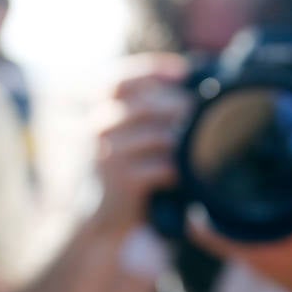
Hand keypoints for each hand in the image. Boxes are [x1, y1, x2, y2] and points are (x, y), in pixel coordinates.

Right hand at [92, 53, 191, 233]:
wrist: (92, 221)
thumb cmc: (111, 174)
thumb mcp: (111, 138)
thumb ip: (132, 112)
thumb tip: (179, 84)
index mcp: (90, 113)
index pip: (120, 80)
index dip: (153, 70)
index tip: (183, 72)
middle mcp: (94, 129)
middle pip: (147, 106)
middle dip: (180, 107)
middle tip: (201, 113)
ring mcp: (107, 156)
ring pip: (160, 137)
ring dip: (183, 141)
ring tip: (197, 144)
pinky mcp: (122, 181)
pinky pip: (163, 167)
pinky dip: (178, 169)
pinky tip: (182, 173)